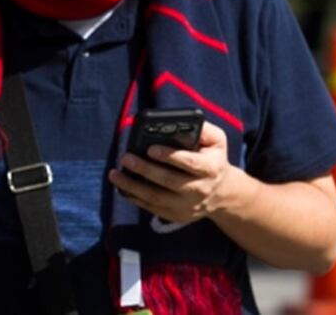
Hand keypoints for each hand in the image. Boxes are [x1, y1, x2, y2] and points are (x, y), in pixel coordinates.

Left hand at [107, 121, 236, 224]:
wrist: (221, 192)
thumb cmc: (212, 158)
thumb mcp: (216, 141)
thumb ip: (202, 129)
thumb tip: (180, 121)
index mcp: (210, 168)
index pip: (190, 163)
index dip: (170, 156)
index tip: (150, 149)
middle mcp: (200, 189)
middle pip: (169, 181)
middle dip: (145, 169)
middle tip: (126, 158)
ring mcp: (188, 206)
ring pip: (156, 197)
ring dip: (132, 186)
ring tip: (114, 174)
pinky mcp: (177, 215)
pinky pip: (152, 208)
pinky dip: (134, 198)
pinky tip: (121, 187)